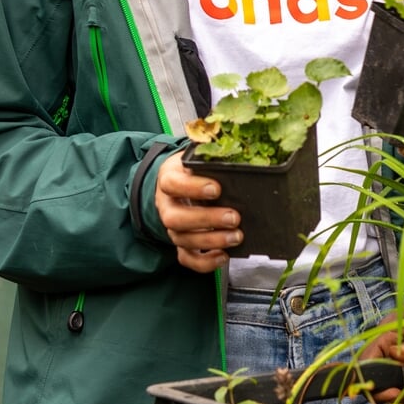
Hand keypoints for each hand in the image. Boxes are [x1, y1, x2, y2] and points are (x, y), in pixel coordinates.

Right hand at [154, 151, 239, 272]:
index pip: (172, 184)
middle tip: (234, 217)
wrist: (177, 183)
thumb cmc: (192, 170)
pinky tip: (224, 256)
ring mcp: (173, 227)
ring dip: (211, 241)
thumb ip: (210, 149)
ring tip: (236, 236)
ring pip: (183, 240)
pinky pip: (187, 259)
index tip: (217, 188)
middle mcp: (166, 205)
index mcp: (169, 179)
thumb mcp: (197, 155)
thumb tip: (232, 140)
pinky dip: (205, 263)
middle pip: (175, 218)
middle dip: (206, 220)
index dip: (193, 188)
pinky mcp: (181, 244)